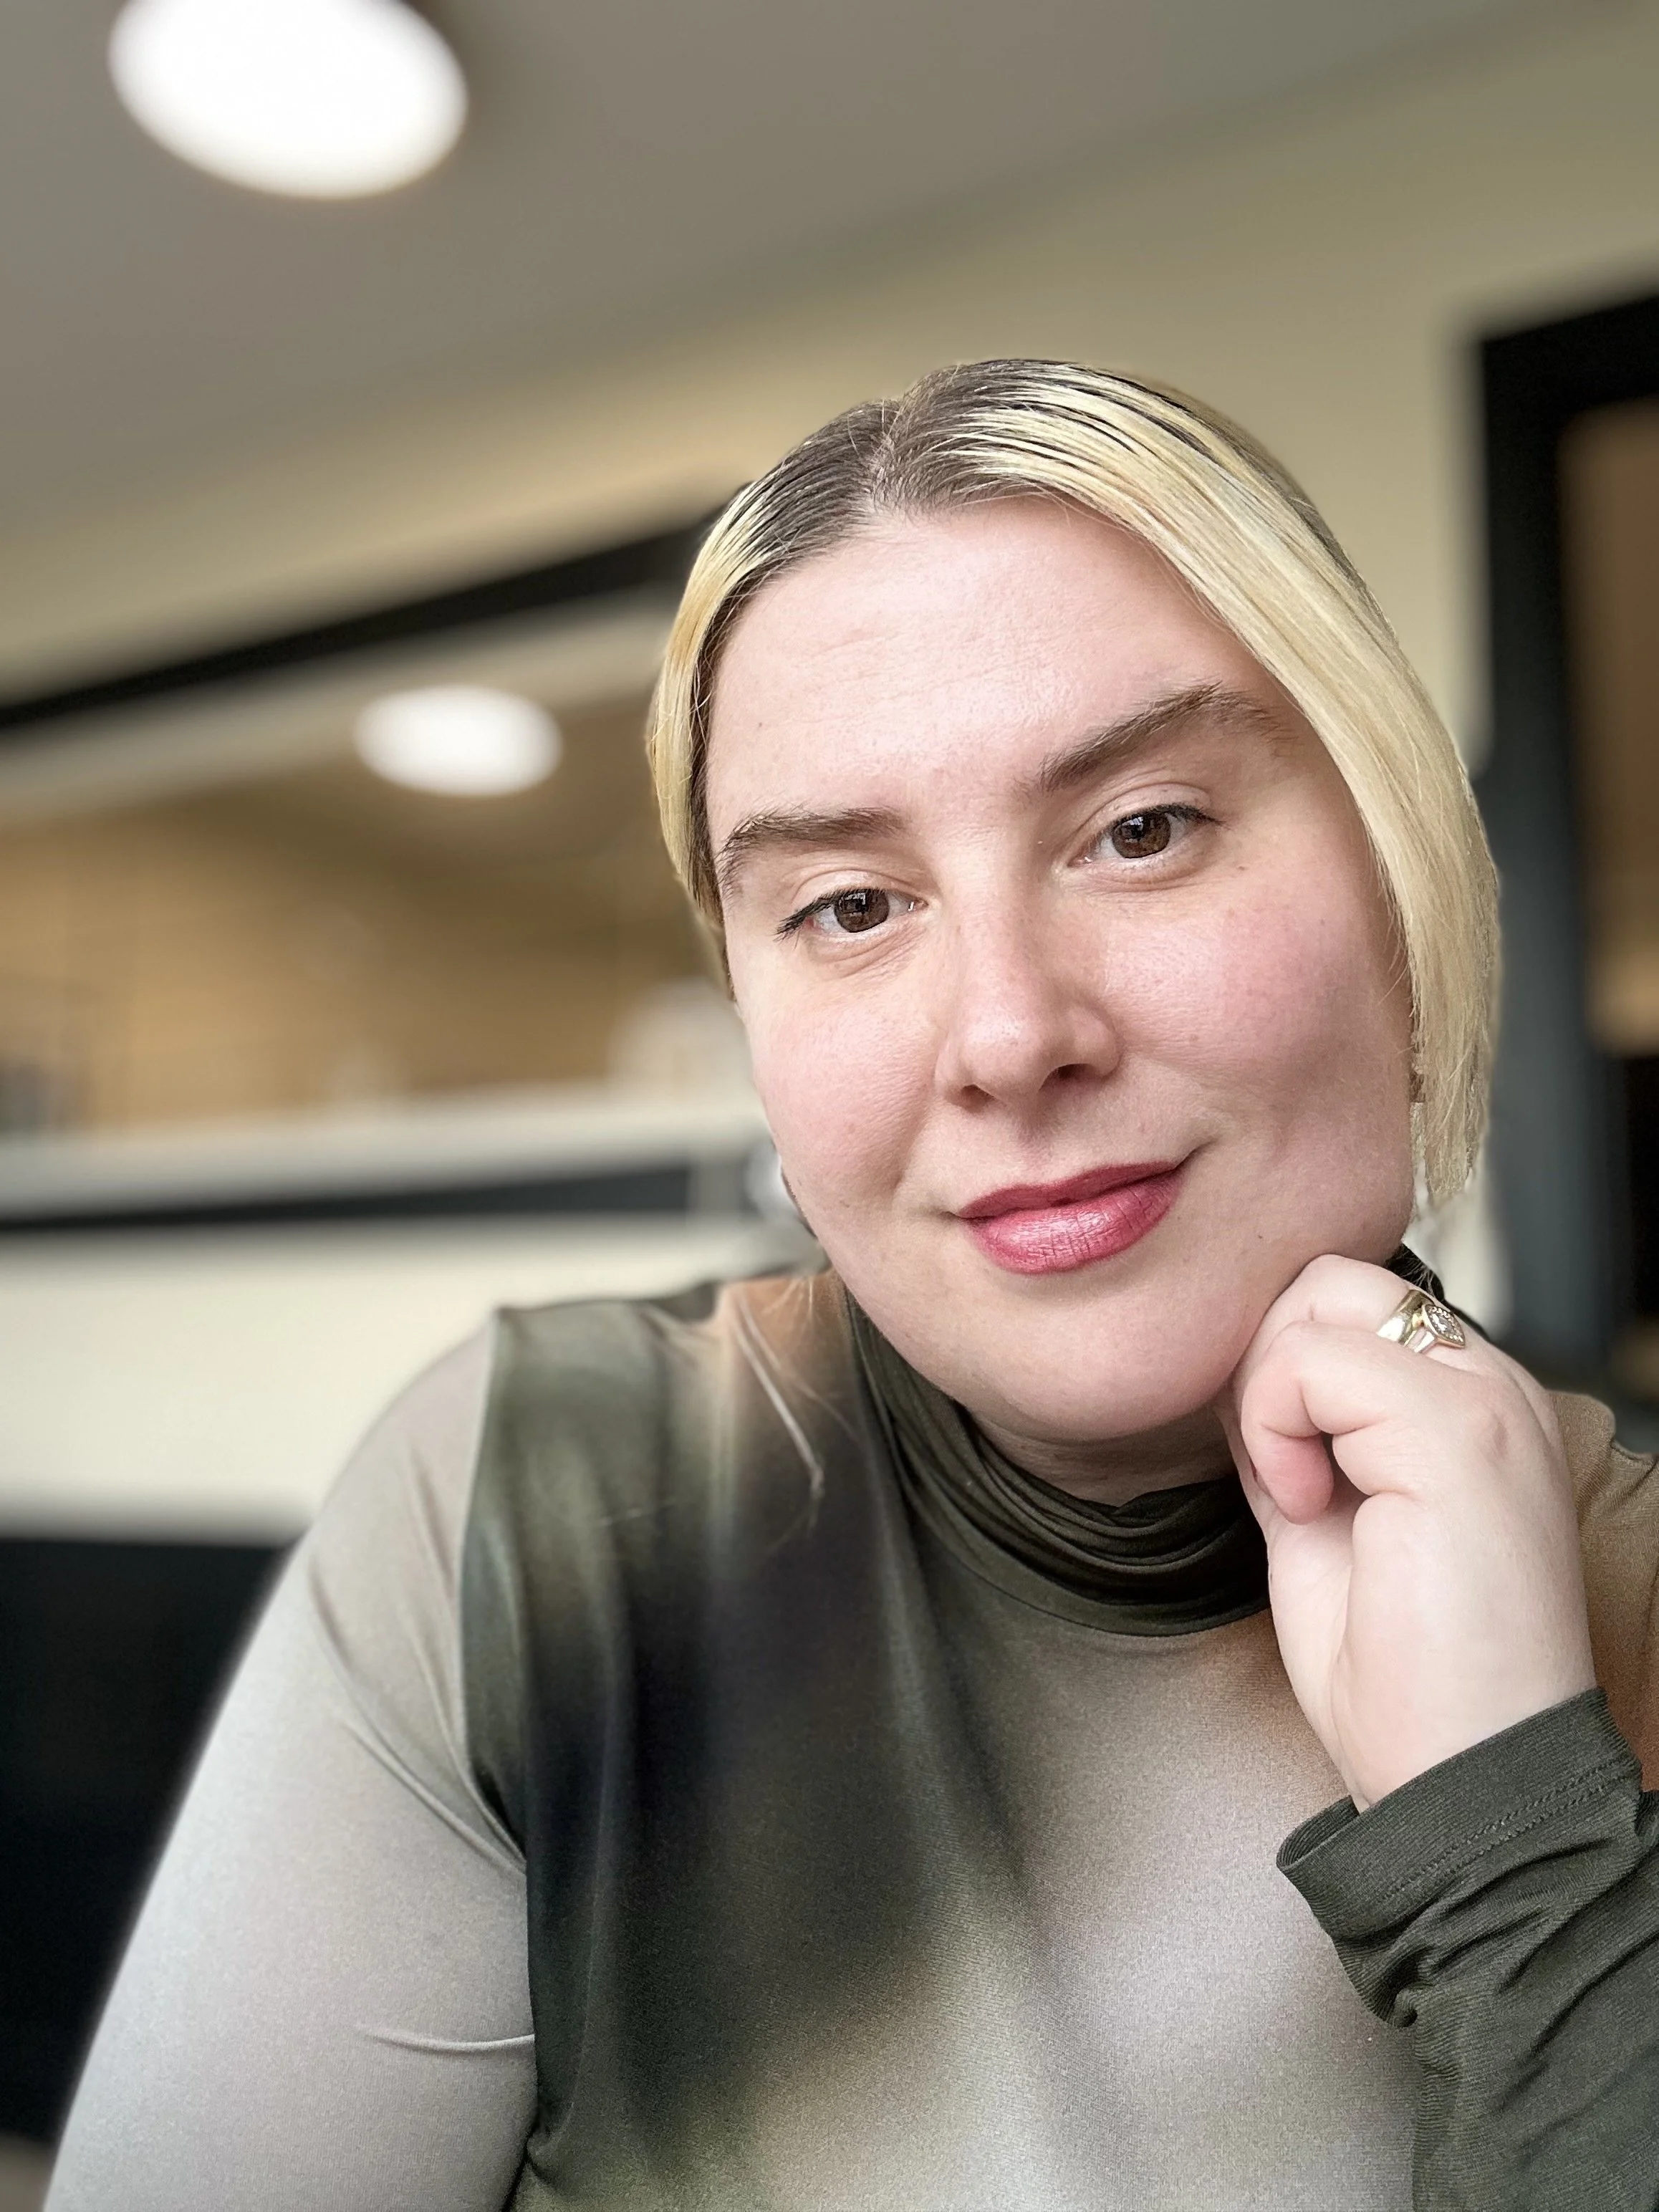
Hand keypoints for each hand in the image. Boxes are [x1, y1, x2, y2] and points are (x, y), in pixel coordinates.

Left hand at [1220, 1254, 1595, 1810]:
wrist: (1465, 1780)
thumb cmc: (1403, 1680)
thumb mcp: (1317, 1527)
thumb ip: (1287, 1440)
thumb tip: (1235, 1382)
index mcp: (1466, 1406)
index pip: (1344, 1305)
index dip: (1277, 1372)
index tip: (1283, 1474)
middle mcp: (1489, 1388)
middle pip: (1327, 1280)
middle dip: (1267, 1361)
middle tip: (1281, 1471)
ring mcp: (1484, 1403)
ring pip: (1315, 1303)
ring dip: (1269, 1397)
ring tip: (1302, 1495)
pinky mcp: (1459, 1434)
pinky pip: (1311, 1362)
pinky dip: (1276, 1428)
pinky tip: (1308, 1506)